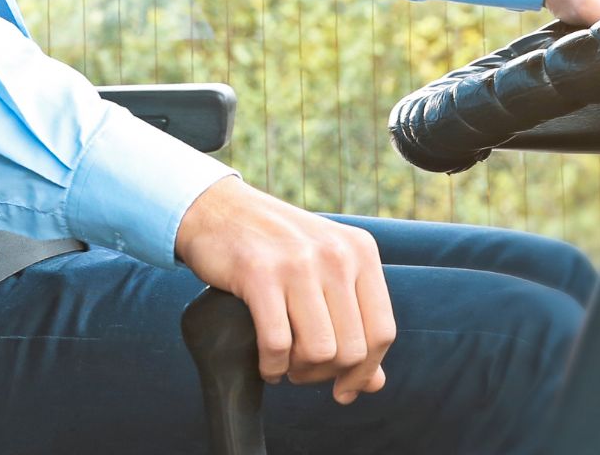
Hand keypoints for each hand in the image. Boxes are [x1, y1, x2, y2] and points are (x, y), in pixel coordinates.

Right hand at [174, 177, 395, 403]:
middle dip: (327, 374)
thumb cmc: (274, 247)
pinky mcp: (258, 273)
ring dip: (299, 372)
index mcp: (360, 251)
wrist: (218, 209)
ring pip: (319, 351)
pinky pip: (277, 344)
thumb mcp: (324, 272)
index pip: (382, 332)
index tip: (345, 390)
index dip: (365, 372)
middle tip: (303, 372)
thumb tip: (375, 384)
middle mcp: (335, 254)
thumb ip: (354, 323)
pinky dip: (271, 366)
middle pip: (352, 349)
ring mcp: (298, 262)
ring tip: (285, 365)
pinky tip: (265, 363)